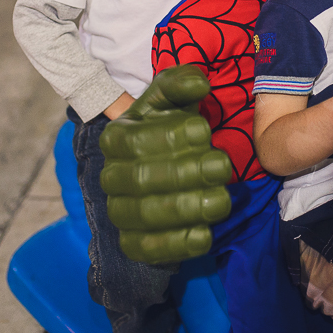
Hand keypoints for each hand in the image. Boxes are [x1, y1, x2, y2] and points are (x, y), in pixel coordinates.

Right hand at [99, 65, 231, 263]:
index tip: (204, 132)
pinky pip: (149, 249)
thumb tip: (199, 82)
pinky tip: (204, 233)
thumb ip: (182, 82)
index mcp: (115, 138)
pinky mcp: (132, 243)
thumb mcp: (173, 100)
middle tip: (222, 167)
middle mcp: (110, 176)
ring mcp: (118, 212)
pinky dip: (177, 244)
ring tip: (221, 200)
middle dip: (186, 174)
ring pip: (146, 215)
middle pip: (141, 179)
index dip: (171, 137)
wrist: (162, 169)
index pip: (136, 141)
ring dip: (188, 208)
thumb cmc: (169, 129)